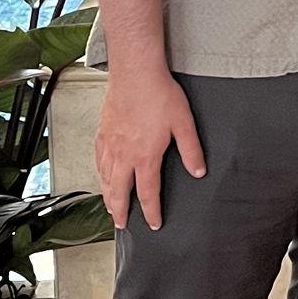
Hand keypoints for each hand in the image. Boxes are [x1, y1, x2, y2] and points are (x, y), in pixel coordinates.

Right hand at [95, 70, 204, 230]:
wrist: (135, 73)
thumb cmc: (159, 94)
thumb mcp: (183, 123)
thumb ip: (191, 150)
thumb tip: (198, 171)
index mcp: (145, 156)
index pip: (148, 193)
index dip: (151, 212)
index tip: (154, 224)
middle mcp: (124, 155)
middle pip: (120, 192)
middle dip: (121, 212)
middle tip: (123, 225)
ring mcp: (111, 144)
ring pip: (106, 179)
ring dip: (108, 197)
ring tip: (111, 207)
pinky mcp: (103, 132)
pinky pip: (98, 161)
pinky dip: (100, 174)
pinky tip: (102, 176)